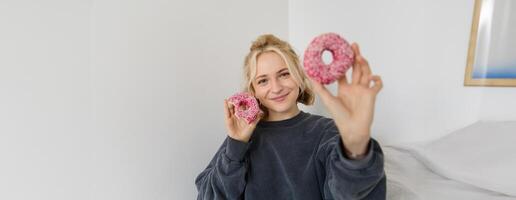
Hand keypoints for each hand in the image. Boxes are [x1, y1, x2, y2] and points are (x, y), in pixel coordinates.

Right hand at [223, 99, 262, 142]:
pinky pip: (227, 111)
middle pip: (238, 105)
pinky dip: (225, 106)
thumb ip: (256, 119)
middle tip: (240, 94)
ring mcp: (233, 116)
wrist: (240, 140)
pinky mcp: (228, 118)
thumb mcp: (252, 125)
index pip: (244, 106)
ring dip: (232, 101)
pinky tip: (226, 101)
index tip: (247, 95)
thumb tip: (261, 113)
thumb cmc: (246, 133)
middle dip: (239, 99)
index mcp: (244, 114)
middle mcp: (238, 114)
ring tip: (234, 97)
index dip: (246, 101)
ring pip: (232, 107)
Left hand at [310, 43, 382, 157]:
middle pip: (356, 68)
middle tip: (353, 45)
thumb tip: (309, 76)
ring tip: (359, 56)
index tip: (339, 52)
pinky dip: (377, 79)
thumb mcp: (328, 100)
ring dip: (364, 64)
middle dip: (355, 56)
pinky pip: (377, 84)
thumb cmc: (340, 117)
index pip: (343, 72)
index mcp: (344, 88)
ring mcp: (364, 91)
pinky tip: (371, 76)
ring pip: (366, 73)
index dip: (341, 62)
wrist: (352, 129)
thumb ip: (320, 88)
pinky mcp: (371, 95)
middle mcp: (354, 88)